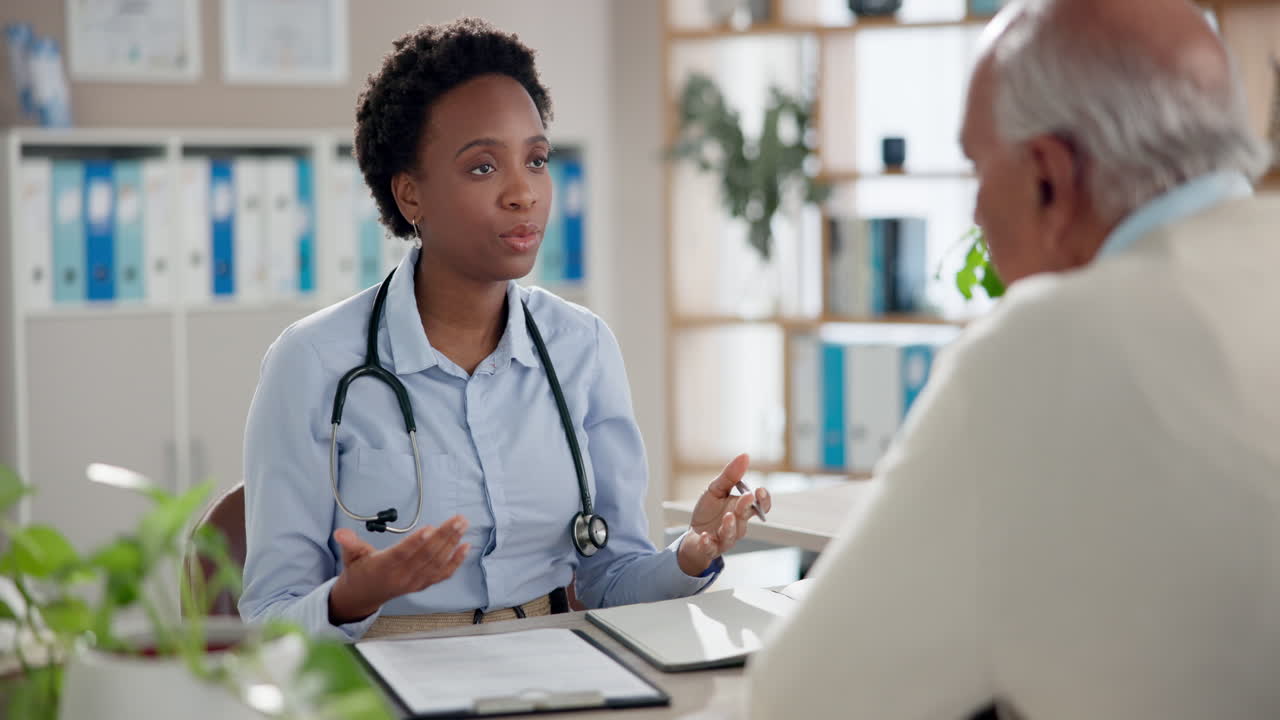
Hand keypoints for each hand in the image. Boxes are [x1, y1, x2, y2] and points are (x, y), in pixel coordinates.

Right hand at [328, 515, 470, 624]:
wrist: (363, 597)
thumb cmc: (358, 572)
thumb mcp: (350, 557)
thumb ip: (349, 544)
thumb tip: (339, 532)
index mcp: (384, 568)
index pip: (402, 554)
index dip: (415, 542)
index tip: (429, 528)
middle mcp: (402, 577)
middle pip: (426, 556)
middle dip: (444, 536)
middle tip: (458, 519)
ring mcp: (415, 582)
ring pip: (437, 562)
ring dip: (452, 543)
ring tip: (463, 525)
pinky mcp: (422, 584)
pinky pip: (442, 574)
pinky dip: (455, 561)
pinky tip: (466, 546)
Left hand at [676, 454, 770, 576]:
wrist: (693, 535)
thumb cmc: (709, 512)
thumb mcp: (716, 489)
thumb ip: (730, 476)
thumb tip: (745, 456)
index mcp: (742, 510)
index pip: (760, 507)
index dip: (764, 501)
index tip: (760, 490)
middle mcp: (737, 525)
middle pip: (745, 517)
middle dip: (746, 506)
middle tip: (747, 496)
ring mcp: (724, 538)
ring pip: (731, 535)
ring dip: (730, 526)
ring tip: (728, 516)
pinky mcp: (710, 548)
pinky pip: (711, 548)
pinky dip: (708, 543)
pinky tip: (705, 537)